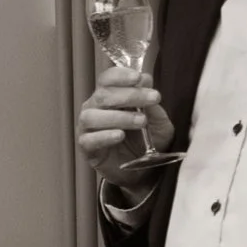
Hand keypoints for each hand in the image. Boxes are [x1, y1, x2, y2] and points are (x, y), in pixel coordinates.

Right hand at [76, 63, 173, 188]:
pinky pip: (89, 139)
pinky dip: (105, 135)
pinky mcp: (87, 148)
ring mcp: (88, 128)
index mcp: (109, 97)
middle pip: (103, 95)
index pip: (107, 79)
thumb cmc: (146, 141)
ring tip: (141, 121)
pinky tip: (120, 135)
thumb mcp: (159, 121)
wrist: (142, 171)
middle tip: (154, 98)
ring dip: (119, 116)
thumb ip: (152, 104)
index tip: (139, 78)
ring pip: (92, 116)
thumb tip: (146, 82)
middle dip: (130, 95)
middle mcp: (95, 109)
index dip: (120, 75)